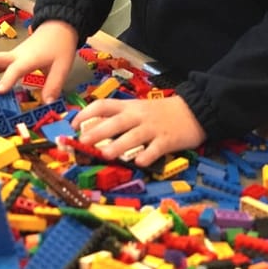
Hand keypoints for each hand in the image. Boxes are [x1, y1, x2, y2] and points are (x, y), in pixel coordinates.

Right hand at [0, 20, 79, 100]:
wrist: (59, 27)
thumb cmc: (60, 46)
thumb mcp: (62, 66)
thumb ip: (54, 85)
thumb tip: (47, 104)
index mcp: (29, 58)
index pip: (15, 70)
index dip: (6, 80)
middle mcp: (17, 55)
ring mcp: (14, 54)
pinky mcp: (14, 55)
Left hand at [74, 95, 205, 167]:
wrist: (194, 110)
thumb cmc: (160, 112)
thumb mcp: (138, 108)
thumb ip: (119, 116)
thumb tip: (93, 128)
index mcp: (129, 106)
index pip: (103, 105)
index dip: (86, 114)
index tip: (73, 124)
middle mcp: (138, 116)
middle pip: (116, 122)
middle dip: (98, 131)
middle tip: (83, 141)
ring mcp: (153, 128)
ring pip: (133, 136)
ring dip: (118, 145)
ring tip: (105, 154)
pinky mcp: (168, 140)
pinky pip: (156, 148)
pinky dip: (147, 156)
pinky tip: (138, 163)